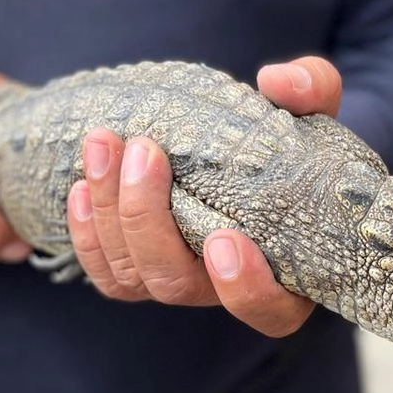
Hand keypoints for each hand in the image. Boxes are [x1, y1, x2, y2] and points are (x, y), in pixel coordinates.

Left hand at [66, 56, 343, 336]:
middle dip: (149, 220)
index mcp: (288, 271)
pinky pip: (106, 274)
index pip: (272, 310)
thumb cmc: (289, 139)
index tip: (223, 240)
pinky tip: (79, 185)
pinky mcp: (139, 271)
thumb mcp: (313, 110)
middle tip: (145, 150)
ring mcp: (180, 283)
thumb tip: (277, 81)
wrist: (242, 148)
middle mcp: (228, 290)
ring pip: (133, 276)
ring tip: (104, 142)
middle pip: (178, 285)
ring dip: (109, 212)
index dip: (248, 289)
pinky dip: (87, 235)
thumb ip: (312, 89)